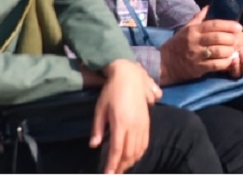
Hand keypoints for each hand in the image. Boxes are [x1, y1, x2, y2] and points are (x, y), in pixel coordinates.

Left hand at [90, 59, 155, 173]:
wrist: (129, 76)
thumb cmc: (111, 91)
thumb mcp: (100, 109)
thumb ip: (98, 128)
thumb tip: (94, 145)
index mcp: (121, 123)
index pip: (117, 150)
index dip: (113, 164)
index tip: (108, 174)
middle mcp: (134, 125)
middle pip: (129, 153)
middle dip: (122, 166)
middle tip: (114, 173)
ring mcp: (143, 124)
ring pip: (139, 149)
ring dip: (131, 161)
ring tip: (123, 167)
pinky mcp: (147, 121)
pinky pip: (145, 142)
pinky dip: (140, 152)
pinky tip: (134, 156)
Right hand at [159, 7, 242, 84]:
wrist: (164, 63)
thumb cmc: (177, 44)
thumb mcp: (185, 29)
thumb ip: (198, 18)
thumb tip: (209, 6)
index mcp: (193, 30)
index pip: (213, 24)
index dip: (228, 25)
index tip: (239, 27)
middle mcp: (195, 41)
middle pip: (217, 37)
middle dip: (231, 38)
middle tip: (237, 39)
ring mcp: (196, 55)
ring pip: (218, 51)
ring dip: (229, 50)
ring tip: (234, 50)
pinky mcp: (197, 68)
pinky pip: (215, 65)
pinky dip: (225, 63)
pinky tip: (229, 61)